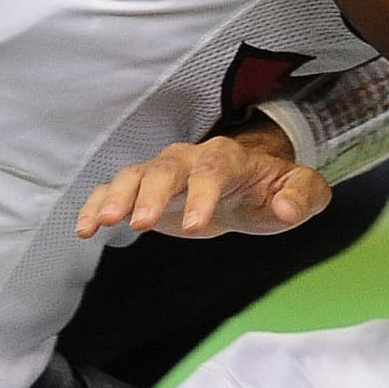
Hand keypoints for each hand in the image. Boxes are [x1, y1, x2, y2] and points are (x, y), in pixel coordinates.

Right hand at [74, 122, 331, 240]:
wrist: (249, 187)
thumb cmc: (274, 190)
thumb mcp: (303, 192)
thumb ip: (303, 196)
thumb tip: (287, 208)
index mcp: (229, 159)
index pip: (213, 170)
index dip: (202, 194)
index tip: (194, 227)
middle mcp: (191, 158)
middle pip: (167, 168)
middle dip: (151, 192)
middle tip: (138, 224)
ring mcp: (164, 172)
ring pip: (136, 174)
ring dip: (117, 196)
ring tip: (101, 224)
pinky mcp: (145, 190)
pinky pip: (115, 189)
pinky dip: (98, 203)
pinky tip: (85, 229)